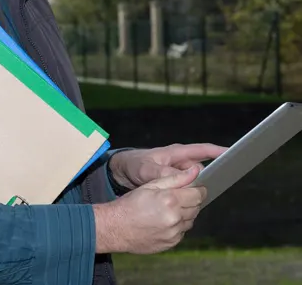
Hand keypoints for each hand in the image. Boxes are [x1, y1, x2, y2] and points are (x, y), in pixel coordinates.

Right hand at [94, 165, 205, 254]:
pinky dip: (178, 225)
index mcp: (171, 200)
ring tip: (169, 208)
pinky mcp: (171, 243)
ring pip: (191, 220)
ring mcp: (174, 233)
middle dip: (192, 200)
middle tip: (178, 196)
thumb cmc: (131, 203)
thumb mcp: (151, 184)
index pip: (198, 194)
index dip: (198, 189)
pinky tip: (165, 219)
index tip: (195, 186)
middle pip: (196, 207)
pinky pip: (182, 231)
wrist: (117, 227)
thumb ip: (176, 178)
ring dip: (186, 213)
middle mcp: (175, 218)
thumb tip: (195, 171)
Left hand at [109, 143, 226, 190]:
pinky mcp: (175, 185)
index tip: (234, 153)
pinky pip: (188, 190)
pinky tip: (195, 205)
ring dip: (202, 188)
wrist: (121, 173)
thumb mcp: (147, 169)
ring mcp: (179, 174)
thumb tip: (186, 177)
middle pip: (204, 167)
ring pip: (196, 182)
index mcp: (177, 153)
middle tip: (227, 180)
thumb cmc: (134, 165)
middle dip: (215, 174)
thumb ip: (165, 173)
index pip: (202, 150)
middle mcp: (181, 163)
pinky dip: (192, 196)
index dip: (218, 151)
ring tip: (210, 195)